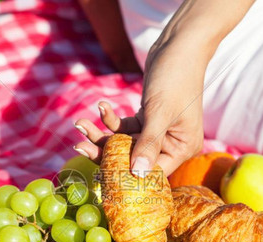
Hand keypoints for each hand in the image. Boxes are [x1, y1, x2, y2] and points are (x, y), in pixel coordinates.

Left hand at [74, 35, 205, 176]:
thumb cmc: (175, 77)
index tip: (100, 174)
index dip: (127, 175)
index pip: (153, 172)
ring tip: (80, 122)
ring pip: (125, 142)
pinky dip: (111, 118)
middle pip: (134, 158)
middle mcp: (171, 144)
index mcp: (182, 148)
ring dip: (102, 133)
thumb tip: (137, 174)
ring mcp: (158, 132)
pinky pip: (125, 127)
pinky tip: (101, 105)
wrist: (178, 46)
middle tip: (80, 146)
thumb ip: (148, 144)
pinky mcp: (147, 119)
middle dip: (106, 152)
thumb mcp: (160, 112)